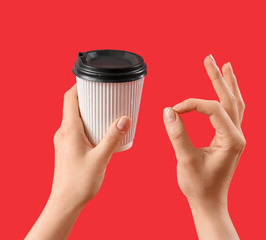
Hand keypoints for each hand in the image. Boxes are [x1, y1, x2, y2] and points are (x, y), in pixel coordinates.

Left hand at [51, 84, 130, 207]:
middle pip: (72, 106)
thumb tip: (124, 119)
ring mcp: (63, 141)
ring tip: (104, 111)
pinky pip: (75, 129)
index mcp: (69, 130)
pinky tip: (99, 131)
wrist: (65, 202)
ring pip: (73, 118)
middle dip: (87, 97)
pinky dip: (86, 124)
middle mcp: (63, 132)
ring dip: (87, 111)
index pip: (69, 98)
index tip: (92, 80)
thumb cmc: (80, 182)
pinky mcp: (66, 148)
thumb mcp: (101, 158)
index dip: (79, 86)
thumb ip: (113, 138)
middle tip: (104, 95)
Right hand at [163, 55, 244, 239]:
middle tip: (210, 58)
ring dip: (229, 84)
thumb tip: (168, 111)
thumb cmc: (198, 185)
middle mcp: (238, 135)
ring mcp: (235, 137)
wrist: (209, 203)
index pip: (211, 109)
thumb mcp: (186, 160)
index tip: (172, 111)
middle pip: (230, 99)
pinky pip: (232, 112)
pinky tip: (224, 91)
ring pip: (235, 104)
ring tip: (225, 66)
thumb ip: (177, 134)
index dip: (190, 105)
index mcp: (231, 139)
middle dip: (219, 77)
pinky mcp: (229, 139)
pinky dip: (228, 97)